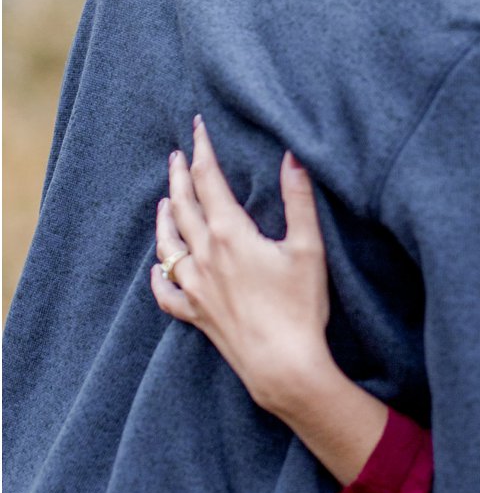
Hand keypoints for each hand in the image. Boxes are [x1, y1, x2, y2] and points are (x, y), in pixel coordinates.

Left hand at [150, 117, 332, 420]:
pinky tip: (158, 268)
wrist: (282, 364)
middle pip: (182, 206)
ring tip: (163, 201)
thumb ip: (299, 200)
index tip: (198, 128)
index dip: (202, 150)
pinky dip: (159, 276)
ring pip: (167, 244)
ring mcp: (195, 286)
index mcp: (230, 233)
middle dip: (178, 176)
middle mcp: (205, 256)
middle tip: (176, 155)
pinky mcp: (195, 314)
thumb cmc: (300, 307)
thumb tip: (292, 158)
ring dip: (164, 218)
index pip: (208, 180)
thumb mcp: (308, 248)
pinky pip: (166, 291)